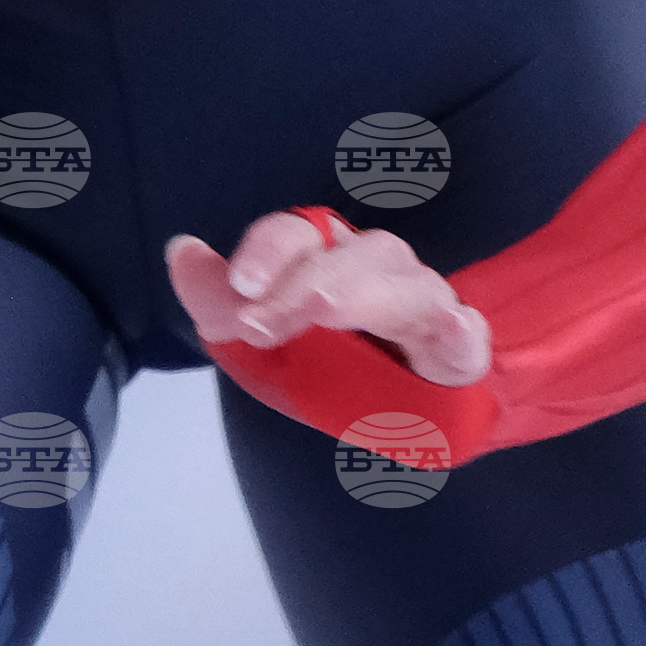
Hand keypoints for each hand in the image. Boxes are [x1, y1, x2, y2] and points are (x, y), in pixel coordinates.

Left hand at [166, 214, 491, 389]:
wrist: (416, 411)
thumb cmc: (336, 367)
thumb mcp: (265, 343)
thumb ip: (220, 304)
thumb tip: (180, 251)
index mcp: (329, 259)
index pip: (299, 234)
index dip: (269, 250)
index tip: (238, 286)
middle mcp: (380, 269)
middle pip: (355, 251)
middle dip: (304, 281)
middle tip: (260, 323)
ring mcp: (427, 304)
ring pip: (406, 284)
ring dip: (362, 295)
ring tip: (323, 310)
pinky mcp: (463, 347)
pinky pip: (464, 334)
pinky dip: (456, 330)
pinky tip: (446, 331)